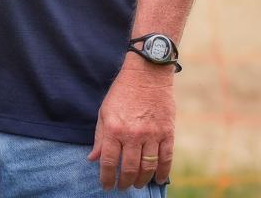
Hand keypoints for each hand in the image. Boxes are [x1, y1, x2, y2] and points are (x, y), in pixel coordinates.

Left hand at [88, 59, 175, 189]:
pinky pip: (166, 159)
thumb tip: (93, 159)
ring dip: (141, 180)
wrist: (147, 74)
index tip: (106, 186)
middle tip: (122, 187)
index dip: (107, 178)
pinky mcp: (167, 132)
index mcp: (114, 129)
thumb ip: (100, 137)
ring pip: (148, 167)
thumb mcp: (104, 112)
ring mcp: (152, 134)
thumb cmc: (122, 92)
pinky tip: (158, 180)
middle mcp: (133, 134)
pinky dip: (163, 172)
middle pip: (129, 168)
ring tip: (137, 185)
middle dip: (124, 182)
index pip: (109, 162)